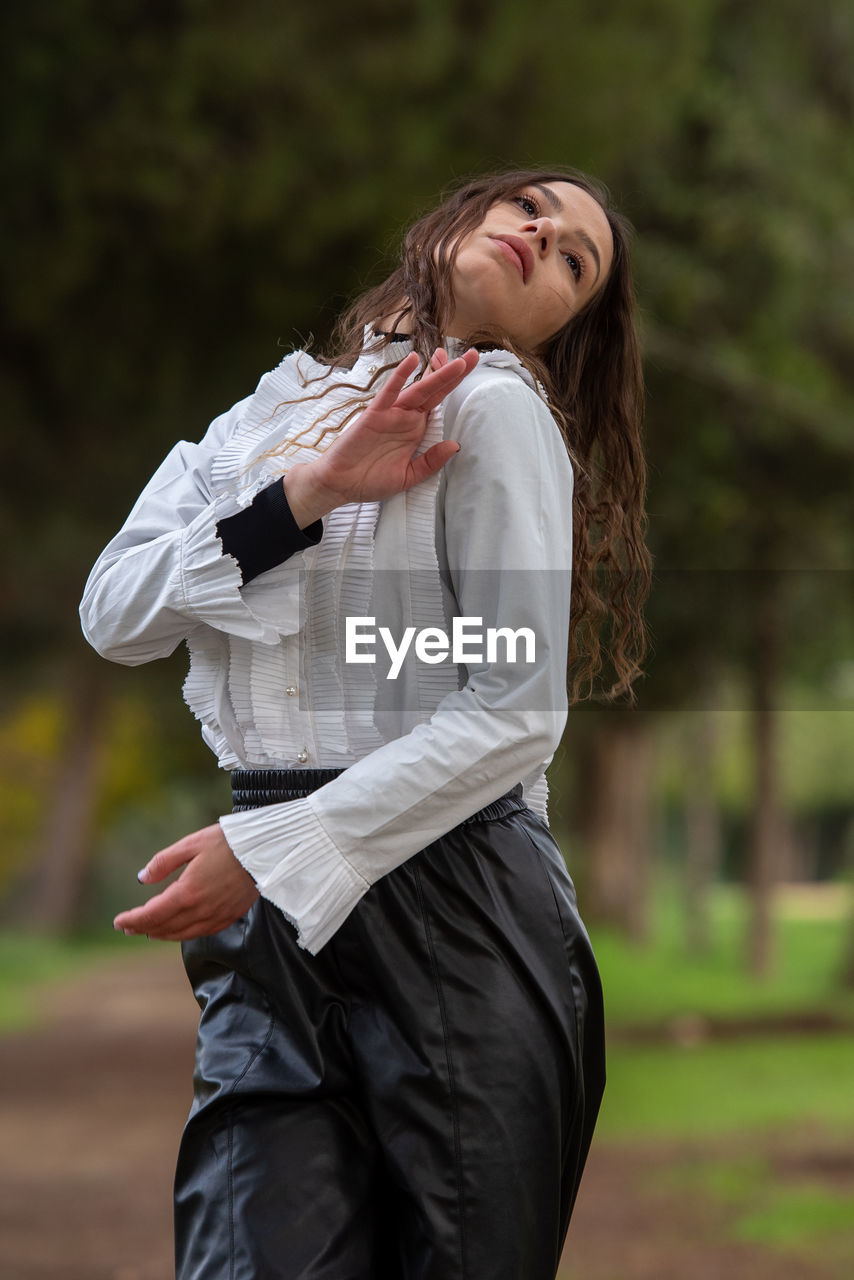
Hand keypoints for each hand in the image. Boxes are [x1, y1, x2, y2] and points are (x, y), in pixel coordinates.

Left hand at [113, 824, 258, 940]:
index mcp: (187, 892)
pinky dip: (183, 934)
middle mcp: (201, 910)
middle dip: (143, 928)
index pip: (152, 915)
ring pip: (182, 934)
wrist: (264, 849)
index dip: (132, 920)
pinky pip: (201, 933)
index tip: (118, 921)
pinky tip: (178, 929)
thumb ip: (163, 862)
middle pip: (164, 927)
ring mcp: (216, 916)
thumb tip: (142, 878)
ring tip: (148, 931)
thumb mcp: (190, 844)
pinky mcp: (229, 916)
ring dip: (162, 933)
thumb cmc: (227, 842)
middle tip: (128, 926)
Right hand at [283, 346, 477, 525]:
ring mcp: (391, 414)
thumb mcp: (409, 477)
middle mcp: (406, 417)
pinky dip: (400, 376)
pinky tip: (413, 361)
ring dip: (436, 375)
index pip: (439, 403)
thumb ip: (431, 462)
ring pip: (418, 390)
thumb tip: (455, 445)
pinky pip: (390, 392)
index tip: (470, 367)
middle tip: (474, 356)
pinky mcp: (375, 414)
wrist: (340, 485)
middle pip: (434, 390)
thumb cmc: (371, 480)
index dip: (454, 386)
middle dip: (453, 373)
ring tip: (456, 362)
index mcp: (416, 429)